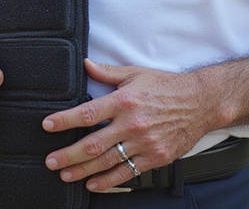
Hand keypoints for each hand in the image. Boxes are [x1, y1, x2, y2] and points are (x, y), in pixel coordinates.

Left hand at [41, 59, 214, 191]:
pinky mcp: (155, 157)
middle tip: (50, 161)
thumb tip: (85, 64)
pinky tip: (92, 183)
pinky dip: (108, 180)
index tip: (47, 125)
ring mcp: (144, 142)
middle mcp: (132, 123)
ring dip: (83, 171)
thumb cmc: (167, 86)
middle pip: (93, 143)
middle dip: (68, 155)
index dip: (64, 120)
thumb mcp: (136, 73)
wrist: (201, 102)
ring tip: (65, 175)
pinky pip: (127, 172)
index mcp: (125, 100)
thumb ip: (108, 72)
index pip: (87, 113)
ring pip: (107, 161)